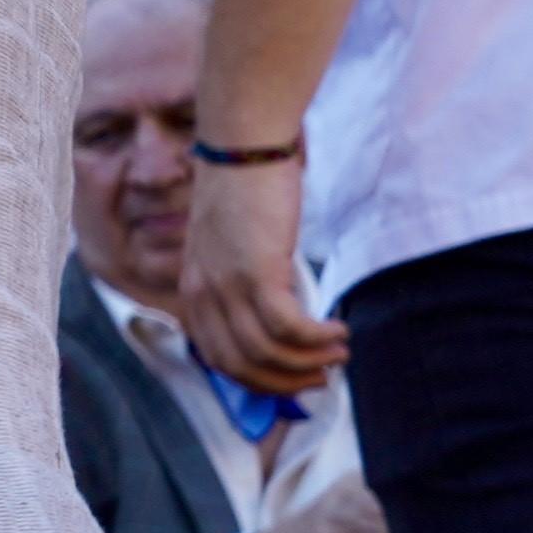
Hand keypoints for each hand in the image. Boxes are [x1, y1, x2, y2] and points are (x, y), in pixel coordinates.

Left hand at [183, 156, 346, 395]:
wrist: (242, 149)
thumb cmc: (246, 195)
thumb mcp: (234, 249)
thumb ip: (244, 286)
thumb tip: (282, 325)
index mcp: (193, 292)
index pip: (218, 359)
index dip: (259, 381)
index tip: (293, 382)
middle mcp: (203, 294)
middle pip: (240, 365)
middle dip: (285, 383)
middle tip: (323, 379)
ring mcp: (226, 284)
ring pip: (266, 351)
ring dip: (309, 362)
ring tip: (338, 353)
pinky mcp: (256, 271)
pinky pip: (288, 327)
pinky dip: (316, 338)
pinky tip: (338, 330)